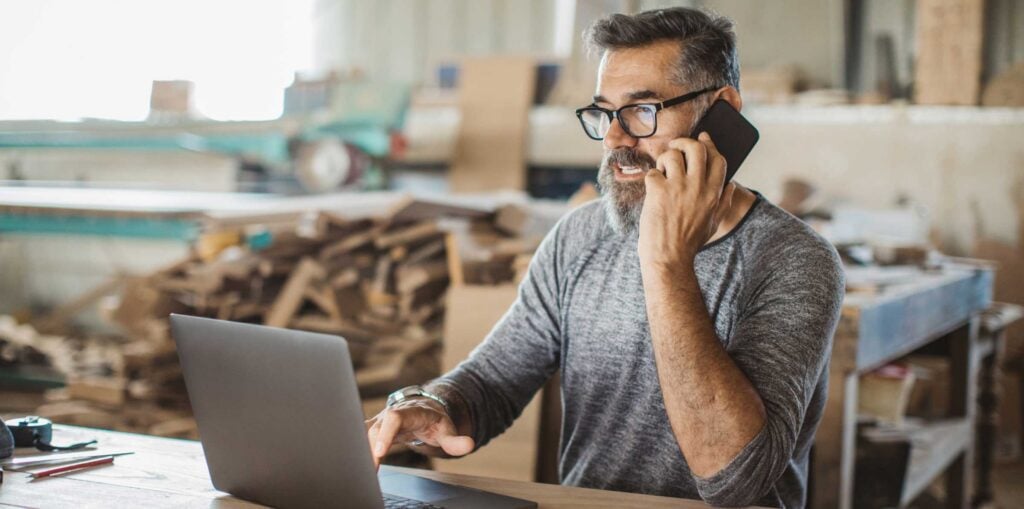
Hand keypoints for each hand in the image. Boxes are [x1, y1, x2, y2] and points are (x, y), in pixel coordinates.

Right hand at [364, 397, 473, 468]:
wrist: (424, 410)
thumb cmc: (434, 421)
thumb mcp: (447, 430)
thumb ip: (455, 440)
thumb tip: (469, 445)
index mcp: (410, 412)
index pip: (395, 417)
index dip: (386, 433)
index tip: (380, 451)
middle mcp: (392, 414)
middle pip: (376, 427)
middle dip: (370, 447)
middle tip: (371, 470)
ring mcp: (381, 421)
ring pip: (365, 432)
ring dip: (363, 450)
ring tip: (365, 472)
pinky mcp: (374, 429)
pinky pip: (361, 437)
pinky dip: (360, 450)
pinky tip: (360, 466)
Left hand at [638, 132, 736, 268]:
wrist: (668, 258)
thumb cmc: (689, 242)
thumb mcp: (714, 223)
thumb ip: (724, 202)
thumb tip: (732, 185)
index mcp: (714, 193)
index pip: (718, 158)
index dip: (709, 144)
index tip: (702, 138)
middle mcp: (699, 187)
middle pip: (696, 148)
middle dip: (684, 143)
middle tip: (675, 148)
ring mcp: (678, 188)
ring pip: (672, 155)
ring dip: (664, 160)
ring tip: (662, 172)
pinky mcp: (659, 192)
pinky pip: (653, 172)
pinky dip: (651, 179)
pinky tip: (652, 191)